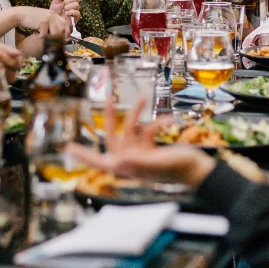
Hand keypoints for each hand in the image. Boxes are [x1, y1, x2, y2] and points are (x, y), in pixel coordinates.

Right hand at [14, 6, 68, 36]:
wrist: (20, 14)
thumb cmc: (31, 18)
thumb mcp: (44, 19)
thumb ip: (51, 24)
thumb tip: (60, 35)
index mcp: (53, 14)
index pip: (65, 24)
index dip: (67, 33)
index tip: (66, 39)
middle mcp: (52, 15)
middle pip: (61, 30)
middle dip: (57, 37)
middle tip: (49, 38)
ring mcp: (48, 18)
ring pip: (55, 34)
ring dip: (47, 37)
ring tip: (40, 33)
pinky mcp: (43, 22)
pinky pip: (44, 35)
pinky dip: (39, 36)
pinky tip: (35, 32)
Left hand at [49, 0, 80, 22]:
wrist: (52, 22)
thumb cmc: (54, 12)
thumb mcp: (55, 2)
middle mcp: (74, 3)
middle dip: (68, 0)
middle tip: (63, 3)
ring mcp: (75, 10)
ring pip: (77, 4)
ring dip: (69, 6)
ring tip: (64, 10)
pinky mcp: (75, 18)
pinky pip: (78, 13)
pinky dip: (71, 12)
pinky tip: (66, 13)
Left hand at [66, 99, 216, 186]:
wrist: (199, 170)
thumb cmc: (179, 170)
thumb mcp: (158, 164)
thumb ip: (137, 162)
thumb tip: (117, 161)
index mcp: (128, 167)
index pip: (100, 161)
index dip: (84, 155)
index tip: (69, 147)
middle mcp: (131, 161)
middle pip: (114, 137)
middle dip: (112, 118)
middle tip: (108, 99)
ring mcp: (141, 154)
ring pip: (132, 129)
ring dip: (138, 113)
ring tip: (142, 97)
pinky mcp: (151, 148)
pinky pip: (148, 131)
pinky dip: (157, 123)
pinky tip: (169, 120)